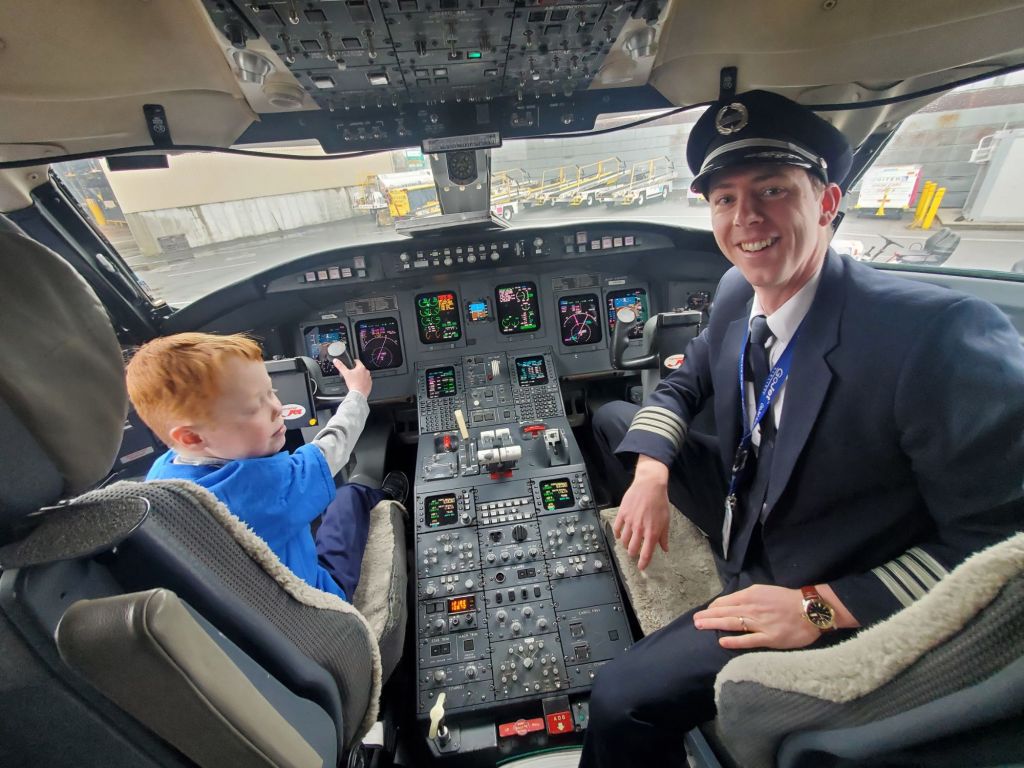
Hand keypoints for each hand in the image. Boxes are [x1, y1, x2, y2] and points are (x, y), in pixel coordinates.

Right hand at [335, 358, 372, 396]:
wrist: (358, 394)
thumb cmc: (353, 384)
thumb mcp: (345, 373)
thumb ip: (340, 366)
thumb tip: (336, 360)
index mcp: (361, 368)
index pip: (357, 361)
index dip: (353, 362)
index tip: (350, 364)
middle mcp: (366, 372)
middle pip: (360, 368)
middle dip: (355, 370)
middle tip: (351, 374)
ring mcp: (369, 378)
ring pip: (363, 375)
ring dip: (360, 376)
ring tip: (354, 380)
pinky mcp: (370, 384)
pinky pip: (366, 381)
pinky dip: (362, 382)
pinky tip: (358, 384)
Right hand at [612, 458, 670, 570]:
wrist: (650, 485)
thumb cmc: (660, 502)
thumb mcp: (666, 520)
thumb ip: (663, 536)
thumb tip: (665, 549)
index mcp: (652, 532)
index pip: (646, 553)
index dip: (643, 563)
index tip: (642, 568)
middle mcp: (640, 529)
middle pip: (632, 549)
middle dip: (633, 554)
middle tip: (634, 553)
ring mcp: (630, 522)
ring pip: (624, 540)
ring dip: (626, 545)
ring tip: (628, 544)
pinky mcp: (622, 514)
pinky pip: (617, 528)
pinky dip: (618, 534)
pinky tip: (620, 535)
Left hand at [692, 585, 820, 649]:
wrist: (811, 609)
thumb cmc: (789, 600)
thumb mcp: (766, 591)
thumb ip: (749, 597)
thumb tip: (733, 603)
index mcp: (751, 595)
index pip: (726, 601)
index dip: (714, 607)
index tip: (706, 612)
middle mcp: (753, 607)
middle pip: (724, 612)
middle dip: (708, 616)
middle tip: (695, 621)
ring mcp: (760, 623)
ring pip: (732, 623)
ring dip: (714, 625)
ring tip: (701, 627)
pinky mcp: (770, 638)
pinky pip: (749, 640)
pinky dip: (734, 641)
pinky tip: (722, 642)